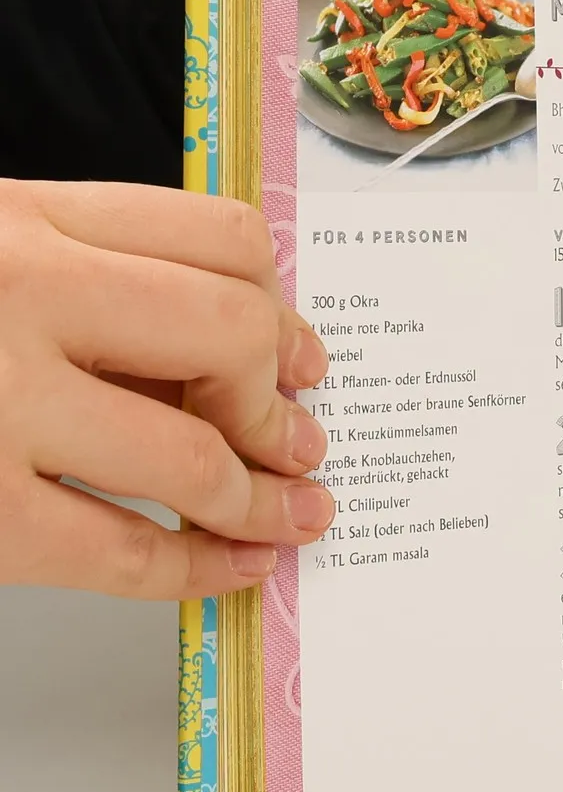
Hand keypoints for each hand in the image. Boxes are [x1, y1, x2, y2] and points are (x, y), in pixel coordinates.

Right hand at [0, 179, 334, 597]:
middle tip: (303, 440)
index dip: (280, 308)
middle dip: (279, 400)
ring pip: (194, 454)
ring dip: (263, 499)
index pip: (216, 238)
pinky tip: (232, 564)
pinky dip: (199, 569)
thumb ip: (82, 285)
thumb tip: (229, 356)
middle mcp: (21, 294)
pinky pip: (126, 553)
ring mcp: (0, 403)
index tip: (299, 357)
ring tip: (293, 513)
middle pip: (228, 332)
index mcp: (25, 221)